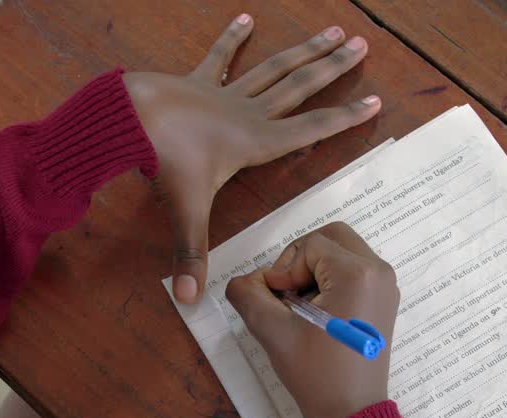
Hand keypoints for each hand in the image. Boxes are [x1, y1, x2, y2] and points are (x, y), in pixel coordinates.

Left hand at [123, 14, 380, 303]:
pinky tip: (247, 17)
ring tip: (333, 30)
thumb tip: (190, 301)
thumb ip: (192, 255)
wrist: (130, 118)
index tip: (375, 100)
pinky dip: (232, 39)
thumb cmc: (165, 162)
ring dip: (303, 50)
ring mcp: (223, 92)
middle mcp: (248, 113)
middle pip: (300, 87)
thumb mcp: (186, 212)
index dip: (345, 117)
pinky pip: (218, 57)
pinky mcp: (196, 80)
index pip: (312, 129)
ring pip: (273, 68)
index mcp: (256, 143)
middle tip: (362, 45)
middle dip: (333, 68)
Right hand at [225, 222, 398, 417]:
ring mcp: (386, 286)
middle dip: (300, 260)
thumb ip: (248, 294)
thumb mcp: (272, 331)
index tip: (279, 302)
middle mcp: (379, 272)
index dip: (285, 270)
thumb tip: (244, 279)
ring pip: (341, 252)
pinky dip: (329, 280)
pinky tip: (315, 313)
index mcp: (358, 274)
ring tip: (299, 306)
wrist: (351, 414)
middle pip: (331, 238)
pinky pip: (353, 271)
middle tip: (286, 293)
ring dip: (314, 269)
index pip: (308, 246)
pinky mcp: (383, 301)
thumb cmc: (316, 375)